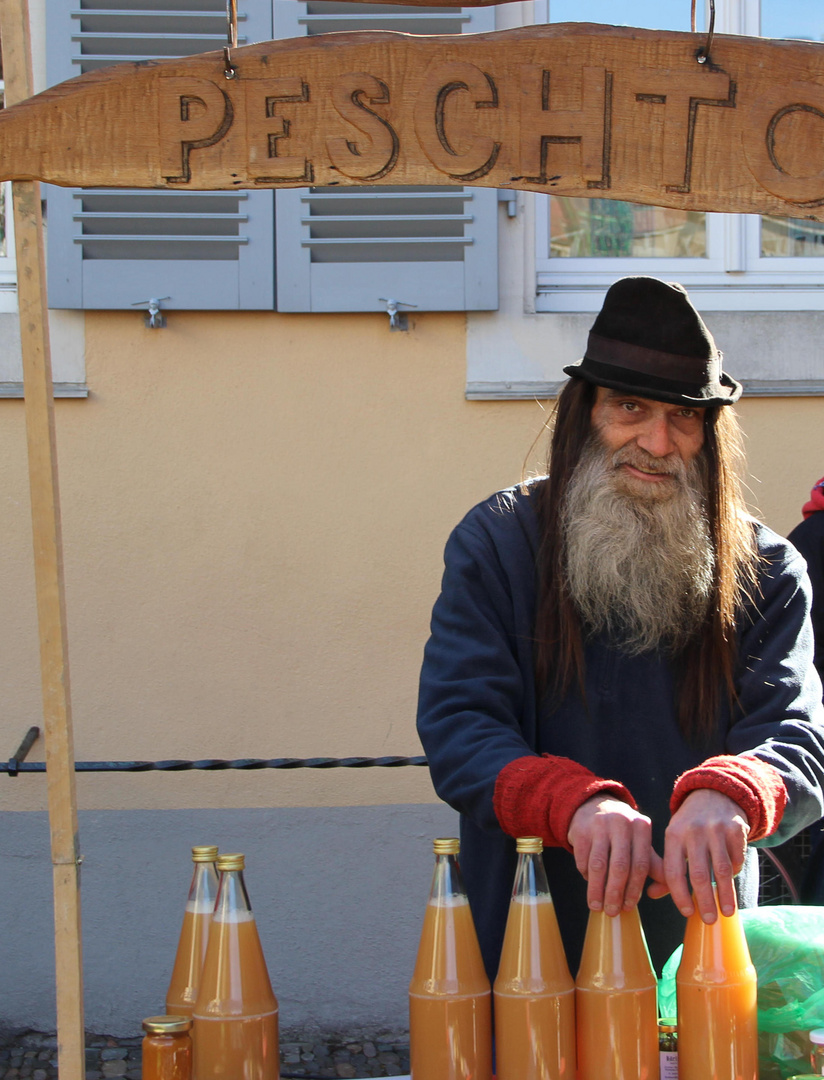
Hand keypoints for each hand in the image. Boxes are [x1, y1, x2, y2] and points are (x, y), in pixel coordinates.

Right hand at [567, 795, 665, 915]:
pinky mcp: (581, 829)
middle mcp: (622, 822)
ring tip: (596, 906)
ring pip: (598, 865)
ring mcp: (600, 824)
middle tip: (612, 912)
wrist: (595, 806)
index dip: (634, 890)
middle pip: (619, 866)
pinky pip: (583, 859)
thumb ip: (655, 865)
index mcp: (642, 827)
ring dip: (596, 890)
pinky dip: (585, 874)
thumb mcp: (641, 843)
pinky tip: (589, 882)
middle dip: (615, 893)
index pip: (641, 865)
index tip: (628, 908)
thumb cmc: (623, 834)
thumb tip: (666, 890)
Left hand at [647, 789, 748, 921]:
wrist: (714, 795)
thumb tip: (651, 894)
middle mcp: (693, 831)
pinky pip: (736, 859)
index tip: (687, 913)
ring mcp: (716, 829)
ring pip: (721, 870)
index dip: (679, 894)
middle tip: (709, 921)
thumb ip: (665, 868)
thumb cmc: (689, 826)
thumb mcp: (674, 840)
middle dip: (704, 900)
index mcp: (673, 835)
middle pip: (698, 873)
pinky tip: (731, 882)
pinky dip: (734, 873)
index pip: (673, 871)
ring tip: (726, 913)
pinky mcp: (736, 829)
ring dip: (725, 894)